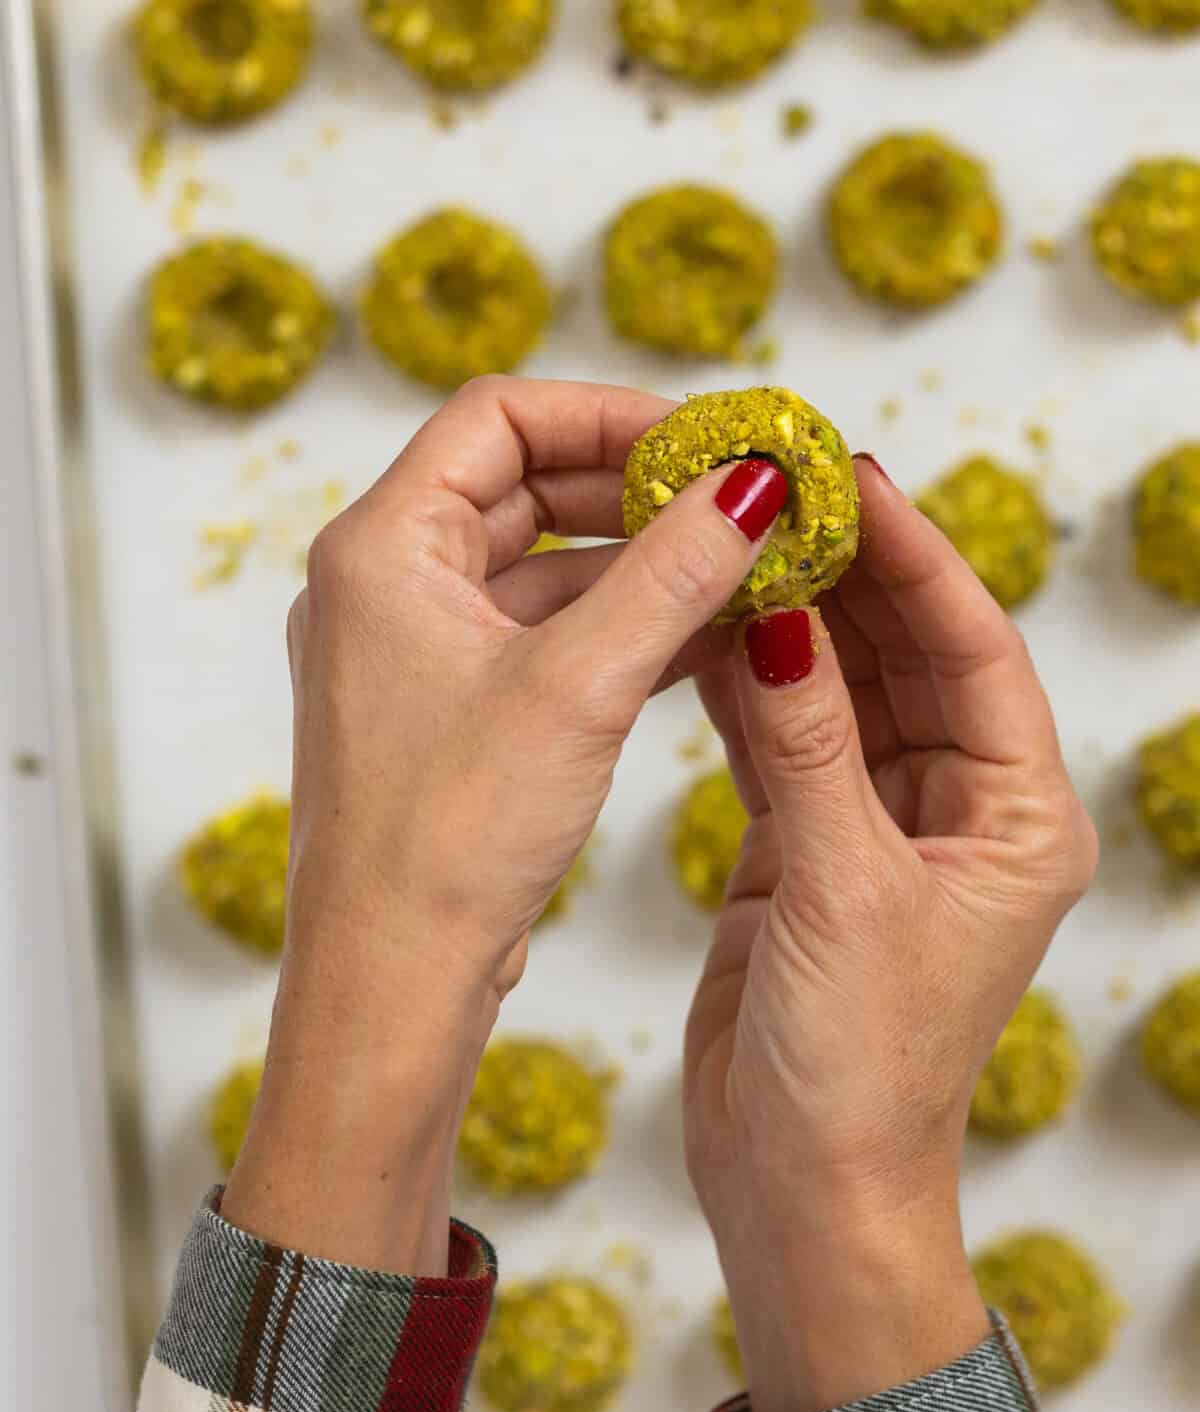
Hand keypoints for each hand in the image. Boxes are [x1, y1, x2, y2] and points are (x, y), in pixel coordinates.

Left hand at [222, 377, 788, 1273]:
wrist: (391, 984)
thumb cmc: (451, 838)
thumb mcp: (581, 686)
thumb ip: (674, 572)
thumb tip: (756, 484)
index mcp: (380, 549)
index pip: (497, 418)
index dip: (609, 412)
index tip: (709, 439)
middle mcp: (381, 588)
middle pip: (520, 487)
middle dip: (635, 489)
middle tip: (737, 500)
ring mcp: (409, 656)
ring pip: (538, 570)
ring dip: (635, 567)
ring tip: (739, 571)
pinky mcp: (444, 718)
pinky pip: (538, 641)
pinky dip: (614, 632)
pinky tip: (701, 642)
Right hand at [685, 456, 1098, 1411]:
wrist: (804, 1188)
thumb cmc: (860, 1067)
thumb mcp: (839, 887)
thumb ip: (805, 745)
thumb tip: (773, 619)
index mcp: (1017, 819)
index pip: (971, 650)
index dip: (914, 556)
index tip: (850, 473)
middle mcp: (959, 815)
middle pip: (908, 657)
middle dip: (848, 572)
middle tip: (778, 481)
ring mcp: (881, 833)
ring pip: (841, 693)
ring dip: (792, 620)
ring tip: (734, 532)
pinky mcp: (808, 857)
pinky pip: (784, 746)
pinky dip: (747, 690)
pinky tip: (707, 628)